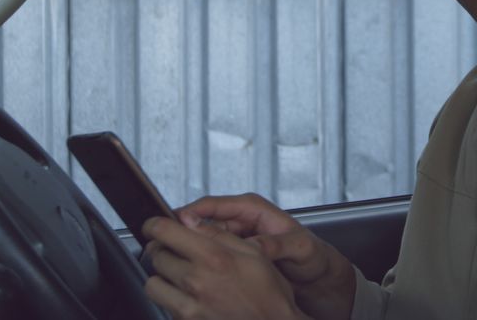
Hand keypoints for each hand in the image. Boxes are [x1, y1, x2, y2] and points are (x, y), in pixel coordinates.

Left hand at [142, 216, 307, 319]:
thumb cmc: (269, 294)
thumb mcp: (253, 253)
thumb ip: (218, 234)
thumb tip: (191, 220)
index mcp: (213, 257)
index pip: (164, 232)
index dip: (154, 224)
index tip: (154, 225)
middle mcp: (195, 282)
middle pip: (156, 257)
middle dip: (164, 250)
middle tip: (180, 252)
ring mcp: (188, 306)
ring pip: (153, 284)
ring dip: (163, 277)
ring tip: (181, 276)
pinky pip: (165, 306)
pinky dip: (173, 299)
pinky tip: (192, 297)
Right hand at [176, 194, 356, 319]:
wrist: (315, 273)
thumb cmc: (311, 255)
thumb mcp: (299, 248)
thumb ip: (276, 244)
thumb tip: (254, 246)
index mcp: (254, 209)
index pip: (215, 204)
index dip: (191, 212)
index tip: (174, 221)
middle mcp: (241, 219)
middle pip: (201, 219)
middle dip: (180, 229)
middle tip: (161, 241)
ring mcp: (234, 236)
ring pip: (201, 237)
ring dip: (186, 245)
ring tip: (168, 255)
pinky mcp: (232, 252)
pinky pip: (208, 251)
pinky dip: (197, 257)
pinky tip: (188, 268)